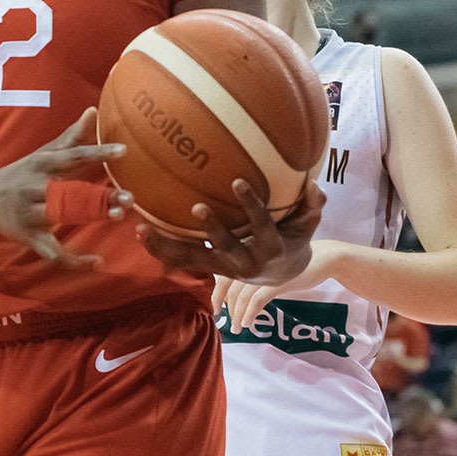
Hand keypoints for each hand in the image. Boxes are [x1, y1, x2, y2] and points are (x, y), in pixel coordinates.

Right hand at [0, 108, 130, 266]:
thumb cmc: (22, 173)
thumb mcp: (43, 154)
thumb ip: (71, 136)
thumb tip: (94, 110)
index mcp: (42, 165)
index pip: (73, 156)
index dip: (98, 153)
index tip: (124, 151)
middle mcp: (35, 188)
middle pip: (71, 191)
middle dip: (100, 195)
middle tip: (130, 197)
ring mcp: (31, 214)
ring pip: (62, 217)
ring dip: (90, 217)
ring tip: (118, 216)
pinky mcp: (30, 237)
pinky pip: (53, 252)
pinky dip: (74, 261)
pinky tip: (97, 261)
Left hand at [141, 176, 324, 282]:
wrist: (283, 273)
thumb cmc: (294, 239)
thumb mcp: (309, 225)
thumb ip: (314, 206)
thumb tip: (315, 186)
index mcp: (270, 249)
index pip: (261, 226)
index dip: (251, 206)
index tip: (238, 182)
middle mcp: (245, 264)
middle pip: (225, 248)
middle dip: (212, 230)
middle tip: (197, 207)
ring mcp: (224, 269)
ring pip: (193, 260)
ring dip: (168, 246)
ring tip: (143, 229)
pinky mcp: (209, 269)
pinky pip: (182, 261)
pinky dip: (162, 250)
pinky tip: (141, 233)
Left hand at [220, 238, 343, 333]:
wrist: (323, 257)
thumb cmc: (291, 261)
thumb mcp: (267, 263)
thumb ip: (249, 272)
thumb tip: (229, 293)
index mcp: (247, 250)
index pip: (222, 272)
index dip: (217, 292)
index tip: (217, 306)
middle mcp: (254, 257)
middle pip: (228, 284)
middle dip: (223, 305)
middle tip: (222, 319)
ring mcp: (266, 270)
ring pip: (242, 296)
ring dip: (237, 315)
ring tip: (237, 328)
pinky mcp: (279, 281)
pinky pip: (257, 300)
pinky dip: (249, 314)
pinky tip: (248, 323)